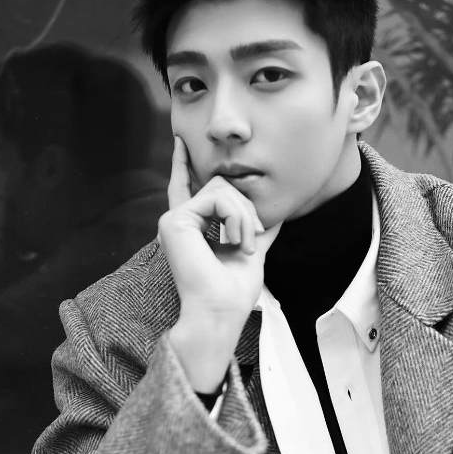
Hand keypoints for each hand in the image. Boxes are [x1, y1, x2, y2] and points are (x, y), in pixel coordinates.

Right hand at [160, 137, 280, 389]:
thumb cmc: (233, 291)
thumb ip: (259, 232)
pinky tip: (236, 241)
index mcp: (191, 229)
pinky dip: (236, 218)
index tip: (181, 141)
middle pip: (219, 186)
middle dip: (246, 210)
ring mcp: (174, 220)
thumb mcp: (251, 252)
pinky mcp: (175, 221)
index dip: (184, 165)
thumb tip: (278, 217)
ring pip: (220, 188)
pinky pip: (216, 198)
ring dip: (244, 216)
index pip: (186, 189)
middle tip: (251, 240)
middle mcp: (178, 222)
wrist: (220, 311)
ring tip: (243, 245)